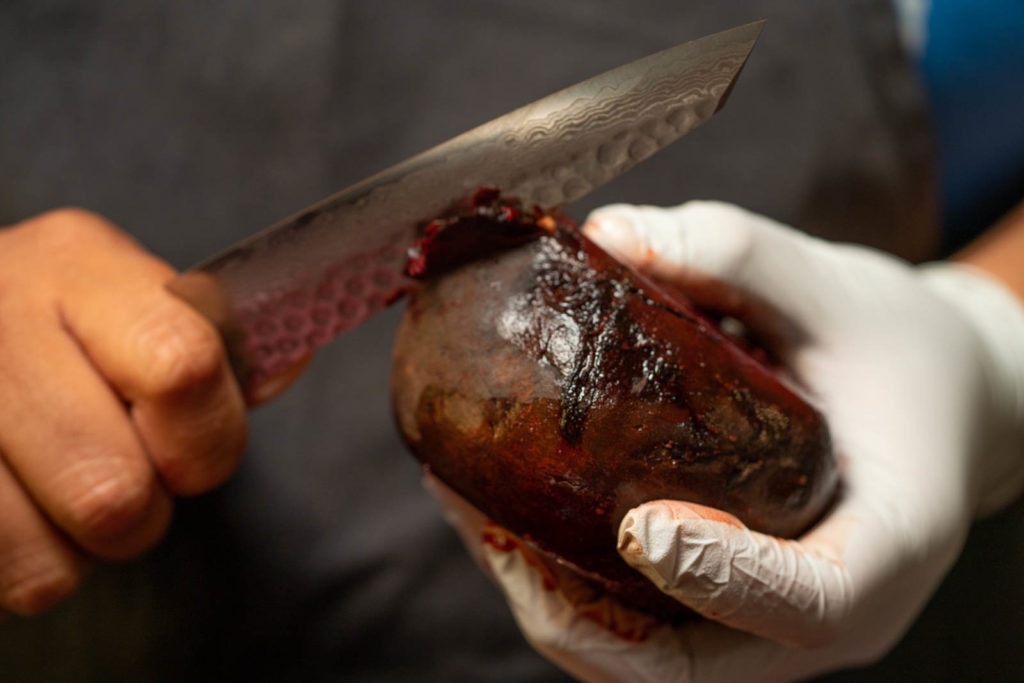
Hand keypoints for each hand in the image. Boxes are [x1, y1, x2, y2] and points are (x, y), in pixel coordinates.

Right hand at [0, 209, 247, 616]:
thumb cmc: (62, 327)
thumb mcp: (140, 306)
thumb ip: (223, 348)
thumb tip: (287, 364)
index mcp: (77, 268)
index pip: (184, 368)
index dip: (208, 436)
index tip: (193, 443)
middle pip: (113, 491)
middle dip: (144, 511)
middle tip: (126, 478)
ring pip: (48, 559)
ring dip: (77, 550)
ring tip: (62, 494)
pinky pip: (5, 580)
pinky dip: (24, 565)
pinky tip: (18, 507)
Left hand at [430, 201, 1023, 681]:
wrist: (935, 396)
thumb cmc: (900, 350)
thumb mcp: (839, 288)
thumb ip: (737, 256)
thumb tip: (610, 236)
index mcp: (888, 546)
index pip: (811, 603)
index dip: (721, 579)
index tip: (642, 526)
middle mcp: (828, 614)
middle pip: (693, 666)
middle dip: (578, 614)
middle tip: (492, 529)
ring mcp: (770, 623)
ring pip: (646, 662)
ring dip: (550, 606)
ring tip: (471, 518)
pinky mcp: (728, 606)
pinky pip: (637, 627)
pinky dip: (566, 590)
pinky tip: (505, 520)